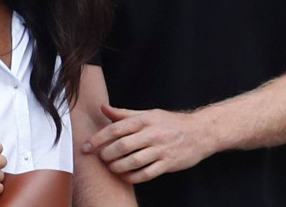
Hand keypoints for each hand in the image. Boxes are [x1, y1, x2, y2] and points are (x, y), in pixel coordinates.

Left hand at [81, 105, 208, 183]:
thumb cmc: (170, 122)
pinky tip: (125, 176)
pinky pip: (146, 174)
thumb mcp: (148, 114)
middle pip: (122, 146)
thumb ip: (124, 114)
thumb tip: (103, 108)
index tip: (86, 147)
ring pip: (132, 162)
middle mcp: (152, 134)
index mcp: (144, 119)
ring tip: (111, 167)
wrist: (200, 132)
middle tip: (100, 158)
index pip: (116, 128)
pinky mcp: (168, 164)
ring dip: (117, 167)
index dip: (98, 139)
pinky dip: (132, 177)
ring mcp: (161, 150)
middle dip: (106, 154)